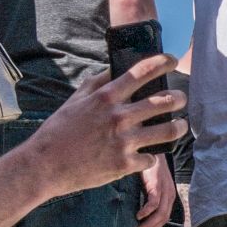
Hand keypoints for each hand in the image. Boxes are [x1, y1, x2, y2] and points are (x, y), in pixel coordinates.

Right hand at [13, 54, 186, 197]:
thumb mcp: (75, 100)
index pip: (141, 72)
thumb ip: (97, 83)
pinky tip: (148, 155)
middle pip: (164, 101)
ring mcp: (124, 141)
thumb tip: (115, 69)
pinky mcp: (125, 164)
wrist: (44, 166)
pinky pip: (151, 159)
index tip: (172, 61)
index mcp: (106, 98)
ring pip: (168, 130)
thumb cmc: (58, 131)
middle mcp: (118, 117)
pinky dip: (151, 157)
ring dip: (179, 127)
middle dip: (179, 98)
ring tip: (180, 125)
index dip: (162, 63)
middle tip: (181, 98)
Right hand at [136, 153, 173, 226]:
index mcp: (168, 196)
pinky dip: (147, 211)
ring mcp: (164, 190)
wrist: (149, 150)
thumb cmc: (147, 169)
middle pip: (163, 219)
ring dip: (149, 224)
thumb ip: (146, 198)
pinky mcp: (157, 185)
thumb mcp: (149, 186)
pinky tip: (138, 216)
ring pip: (160, 214)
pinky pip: (154, 203)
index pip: (164, 218)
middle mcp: (169, 194)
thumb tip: (136, 213)